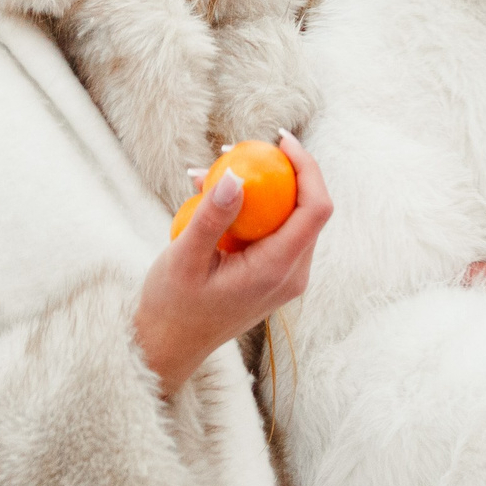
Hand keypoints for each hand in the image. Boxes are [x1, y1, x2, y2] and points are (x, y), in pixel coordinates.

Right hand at [133, 133, 332, 394]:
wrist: (170, 345)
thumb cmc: (172, 305)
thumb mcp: (185, 259)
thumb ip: (211, 217)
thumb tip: (237, 174)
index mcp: (277, 270)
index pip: (315, 209)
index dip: (307, 167)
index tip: (279, 140)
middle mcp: (292, 275)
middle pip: (308, 209)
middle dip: (281, 171)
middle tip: (237, 148)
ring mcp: (286, 277)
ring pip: (289, 219)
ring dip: (261, 189)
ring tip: (211, 171)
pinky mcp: (273, 275)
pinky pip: (272, 232)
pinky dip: (250, 210)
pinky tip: (210, 195)